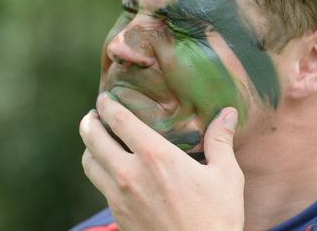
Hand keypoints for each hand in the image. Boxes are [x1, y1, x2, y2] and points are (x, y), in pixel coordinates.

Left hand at [79, 92, 244, 230]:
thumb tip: (227, 113)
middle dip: (89, 122)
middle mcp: (129, 173)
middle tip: (94, 114)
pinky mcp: (118, 216)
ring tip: (96, 139)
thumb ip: (220, 141)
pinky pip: (98, 185)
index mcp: (155, 156)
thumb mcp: (226, 176)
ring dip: (89, 147)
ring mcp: (119, 197)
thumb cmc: (216, 218)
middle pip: (93, 138)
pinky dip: (98, 170)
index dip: (107, 104)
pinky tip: (110, 170)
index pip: (118, 120)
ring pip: (89, 163)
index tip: (104, 97)